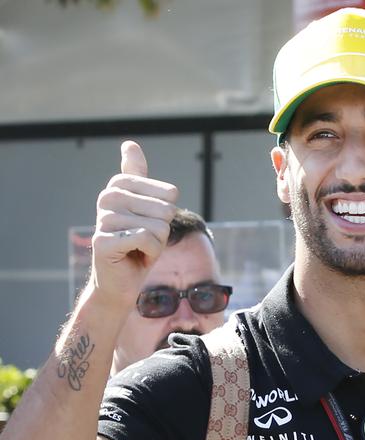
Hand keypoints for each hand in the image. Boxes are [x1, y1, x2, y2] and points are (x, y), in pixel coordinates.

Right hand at [90, 141, 178, 310]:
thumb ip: (138, 176)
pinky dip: (149, 254)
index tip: (148, 224)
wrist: (120, 281)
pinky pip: (147, 240)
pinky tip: (133, 257)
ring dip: (156, 245)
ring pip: (158, 228)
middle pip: (166, 210)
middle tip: (144, 240)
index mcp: (119, 185)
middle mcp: (107, 197)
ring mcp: (103, 219)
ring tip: (137, 249)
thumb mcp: (145, 207)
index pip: (170, 194)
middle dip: (162, 232)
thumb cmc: (137, 244)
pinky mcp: (103, 242)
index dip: (167, 215)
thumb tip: (129, 143)